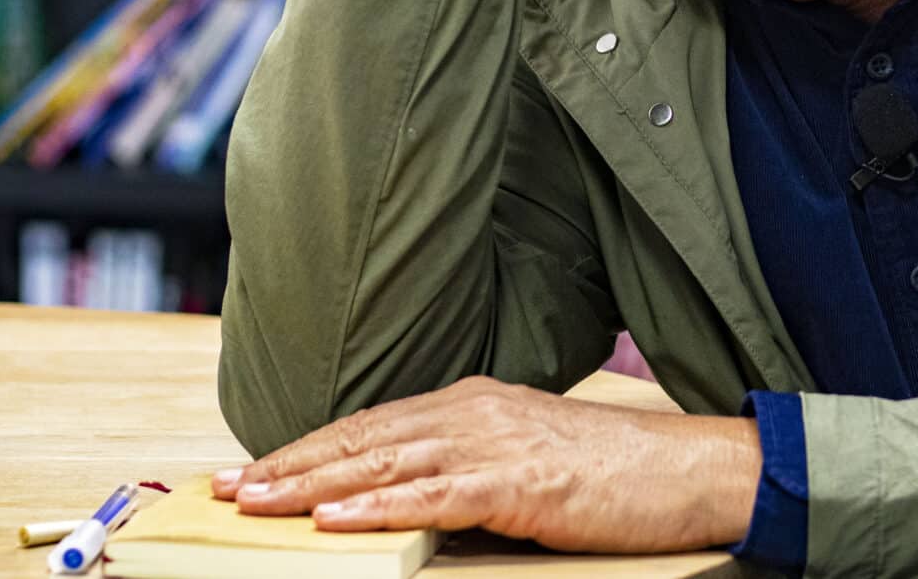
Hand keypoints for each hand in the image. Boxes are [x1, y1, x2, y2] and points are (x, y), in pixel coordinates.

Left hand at [209, 375, 762, 553]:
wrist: (692, 467)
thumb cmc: (616, 471)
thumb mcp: (529, 456)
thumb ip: (467, 466)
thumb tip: (404, 493)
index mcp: (474, 400)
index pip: (371, 422)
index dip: (307, 446)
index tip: (251, 468)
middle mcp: (475, 410)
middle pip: (363, 436)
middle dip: (288, 463)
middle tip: (225, 486)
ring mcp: (497, 443)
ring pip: (384, 461)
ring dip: (311, 483)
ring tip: (255, 501)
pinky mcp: (520, 483)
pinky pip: (434, 495)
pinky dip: (378, 504)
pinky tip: (335, 516)